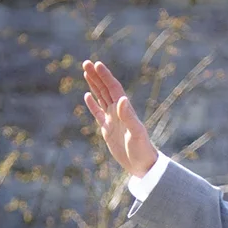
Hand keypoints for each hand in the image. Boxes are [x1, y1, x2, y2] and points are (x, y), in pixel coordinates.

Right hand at [82, 60, 158, 178]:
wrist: (142, 165)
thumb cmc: (142, 149)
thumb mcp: (135, 133)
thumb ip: (128, 116)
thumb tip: (121, 98)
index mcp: (125, 109)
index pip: (113, 88)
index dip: (105, 76)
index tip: (96, 64)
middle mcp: (118, 111)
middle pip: (105, 89)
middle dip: (96, 76)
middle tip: (86, 62)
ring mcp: (112, 120)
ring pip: (101, 97)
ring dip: (94, 85)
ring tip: (86, 72)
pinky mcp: (107, 130)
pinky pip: (98, 113)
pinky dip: (92, 104)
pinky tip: (87, 95)